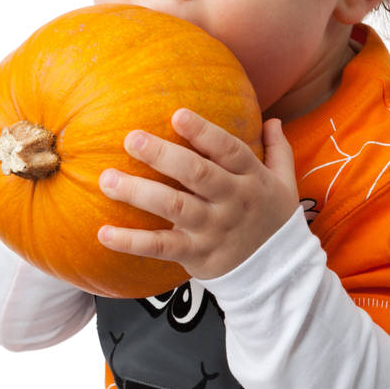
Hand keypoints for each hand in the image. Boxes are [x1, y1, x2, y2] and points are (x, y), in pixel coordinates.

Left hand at [97, 108, 298, 279]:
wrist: (279, 273)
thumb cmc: (274, 220)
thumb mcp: (284, 183)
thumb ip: (278, 150)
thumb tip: (274, 119)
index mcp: (251, 178)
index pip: (229, 150)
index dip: (204, 132)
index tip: (178, 115)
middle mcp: (232, 201)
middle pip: (196, 174)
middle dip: (163, 155)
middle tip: (131, 139)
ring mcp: (213, 229)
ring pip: (174, 207)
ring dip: (139, 192)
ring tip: (108, 180)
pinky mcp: (196, 254)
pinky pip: (161, 247)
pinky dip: (132, 242)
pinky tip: (105, 233)